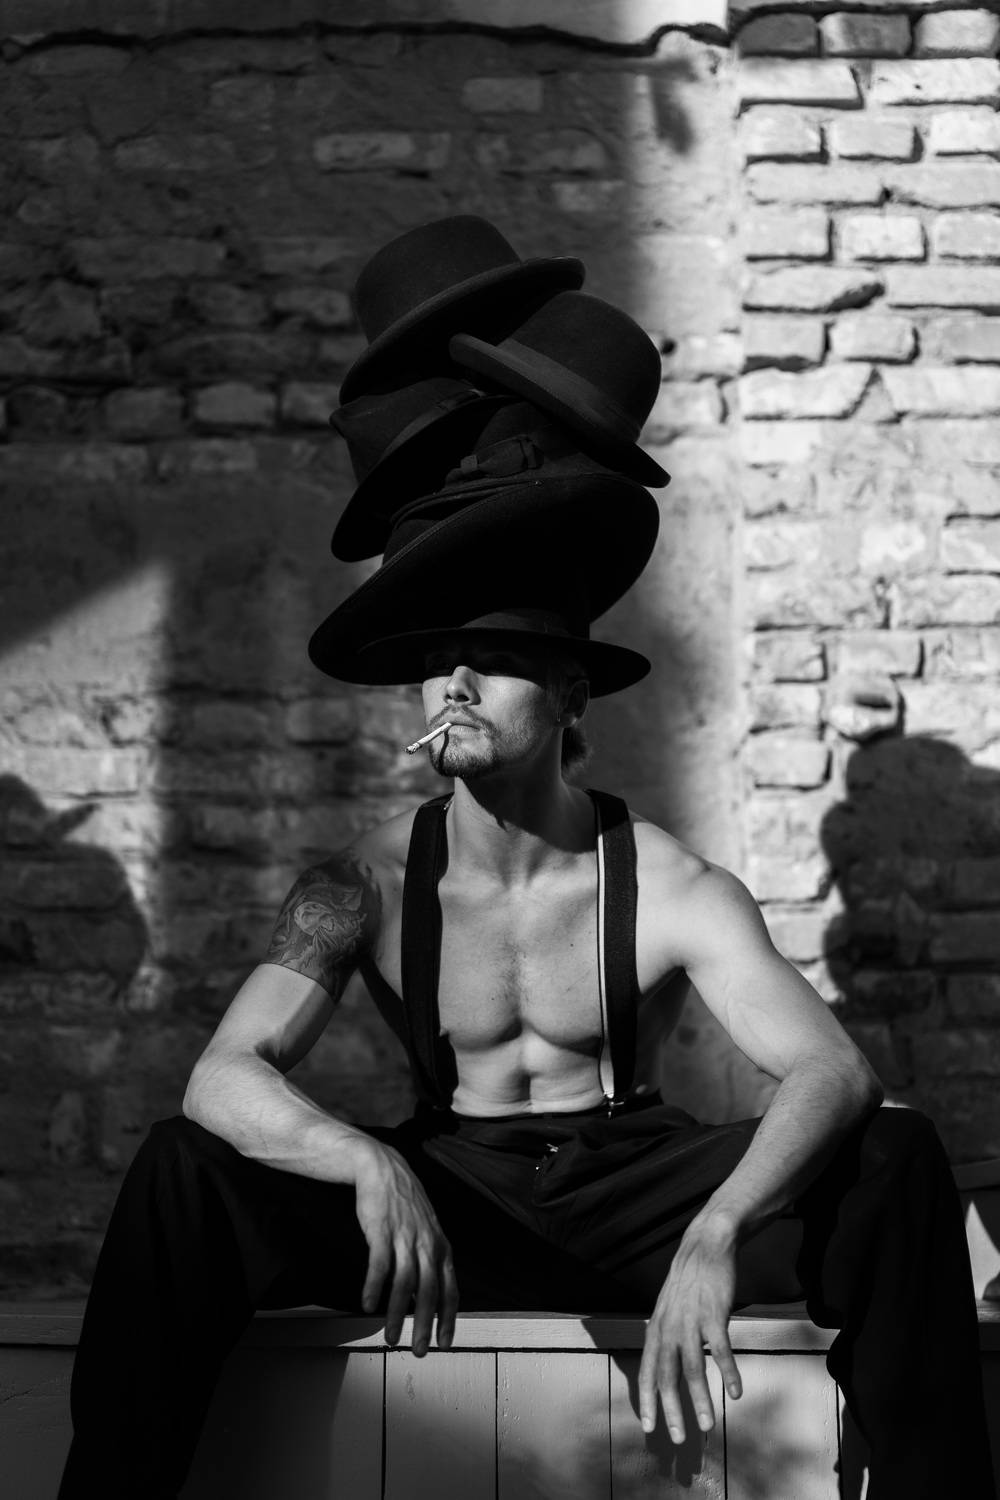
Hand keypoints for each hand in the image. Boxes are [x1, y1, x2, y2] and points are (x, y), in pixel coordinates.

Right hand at [351, 1141, 458, 1357]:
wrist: (382, 1168)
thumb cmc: (403, 1204)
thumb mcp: (426, 1230)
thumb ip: (431, 1259)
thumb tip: (430, 1294)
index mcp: (441, 1246)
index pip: (450, 1289)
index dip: (448, 1319)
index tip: (444, 1343)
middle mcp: (426, 1243)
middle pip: (430, 1292)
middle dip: (424, 1326)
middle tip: (418, 1351)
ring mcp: (404, 1237)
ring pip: (405, 1284)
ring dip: (397, 1314)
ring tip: (390, 1337)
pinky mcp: (381, 1231)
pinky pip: (380, 1265)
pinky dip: (374, 1288)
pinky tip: (367, 1305)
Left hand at [638, 1216, 741, 1442]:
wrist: (705, 1246)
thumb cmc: (688, 1282)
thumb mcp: (667, 1309)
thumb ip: (664, 1336)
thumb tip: (661, 1363)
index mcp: (656, 1328)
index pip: (647, 1370)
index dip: (647, 1400)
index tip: (649, 1428)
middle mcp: (669, 1328)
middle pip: (666, 1376)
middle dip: (671, 1410)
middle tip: (679, 1440)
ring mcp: (691, 1321)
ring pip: (693, 1368)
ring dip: (700, 1399)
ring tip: (707, 1425)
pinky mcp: (714, 1314)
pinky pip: (721, 1350)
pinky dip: (728, 1372)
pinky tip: (735, 1392)